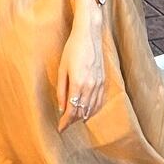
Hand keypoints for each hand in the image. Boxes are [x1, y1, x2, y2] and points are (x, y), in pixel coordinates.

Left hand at [56, 16, 104, 131]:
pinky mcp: (104, 80)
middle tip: (65, 124)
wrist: (89, 35)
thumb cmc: (72, 49)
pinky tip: (88, 111)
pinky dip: (94, 109)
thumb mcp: (62, 69)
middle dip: (73, 120)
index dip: (66, 122)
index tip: (60, 128)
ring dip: (83, 116)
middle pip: (82, 111)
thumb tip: (61, 108)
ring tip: (75, 120)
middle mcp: (90, 86)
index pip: (72, 110)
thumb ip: (61, 90)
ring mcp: (99, 84)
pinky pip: (100, 100)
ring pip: (92, 108)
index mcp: (78, 84)